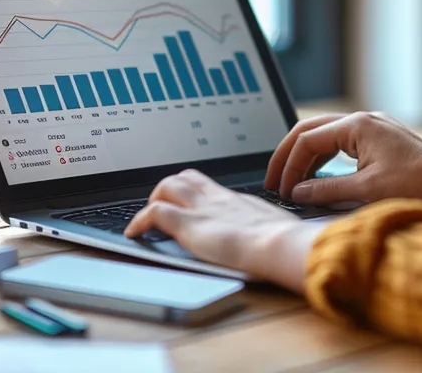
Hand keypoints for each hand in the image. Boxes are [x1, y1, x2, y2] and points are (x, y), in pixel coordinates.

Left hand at [124, 170, 323, 291]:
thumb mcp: (278, 229)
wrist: (281, 244)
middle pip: (186, 177)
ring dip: (153, 200)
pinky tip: (134, 234)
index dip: (195, 192)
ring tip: (148, 220)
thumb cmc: (286, 243)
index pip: (210, 186)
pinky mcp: (188, 224)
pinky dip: (138, 221)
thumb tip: (280, 237)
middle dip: (171, 189)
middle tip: (165, 209)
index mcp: (238, 201)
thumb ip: (269, 229)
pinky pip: (153, 213)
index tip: (192, 206)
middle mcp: (218, 199)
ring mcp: (201, 209)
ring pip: (167, 186)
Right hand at [265, 112, 421, 204]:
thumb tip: (298, 191)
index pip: (307, 140)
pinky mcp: (380, 141)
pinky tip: (317, 176)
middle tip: (273, 179)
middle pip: (311, 131)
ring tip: (292, 182)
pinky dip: (324, 159)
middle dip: (289, 156)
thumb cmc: (417, 184)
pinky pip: (341, 144)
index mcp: (357, 126)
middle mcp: (363, 121)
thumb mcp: (367, 189)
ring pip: (325, 137)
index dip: (289, 165)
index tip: (281, 189)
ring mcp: (372, 129)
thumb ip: (327, 189)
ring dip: (306, 158)